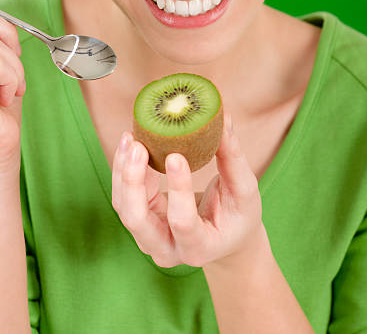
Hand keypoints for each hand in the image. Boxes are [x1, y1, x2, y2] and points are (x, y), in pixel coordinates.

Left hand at [112, 113, 263, 267]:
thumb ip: (232, 157)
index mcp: (200, 248)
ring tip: (131, 137)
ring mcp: (149, 238)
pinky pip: (123, 197)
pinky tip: (131, 143)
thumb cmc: (238, 215)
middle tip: (138, 146)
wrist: (225, 237)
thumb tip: (224, 116)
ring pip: (124, 207)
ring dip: (123, 171)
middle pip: (137, 220)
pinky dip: (123, 169)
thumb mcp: (244, 190)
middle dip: (133, 182)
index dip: (177, 189)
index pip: (182, 222)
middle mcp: (168, 249)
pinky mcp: (141, 221)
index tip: (175, 155)